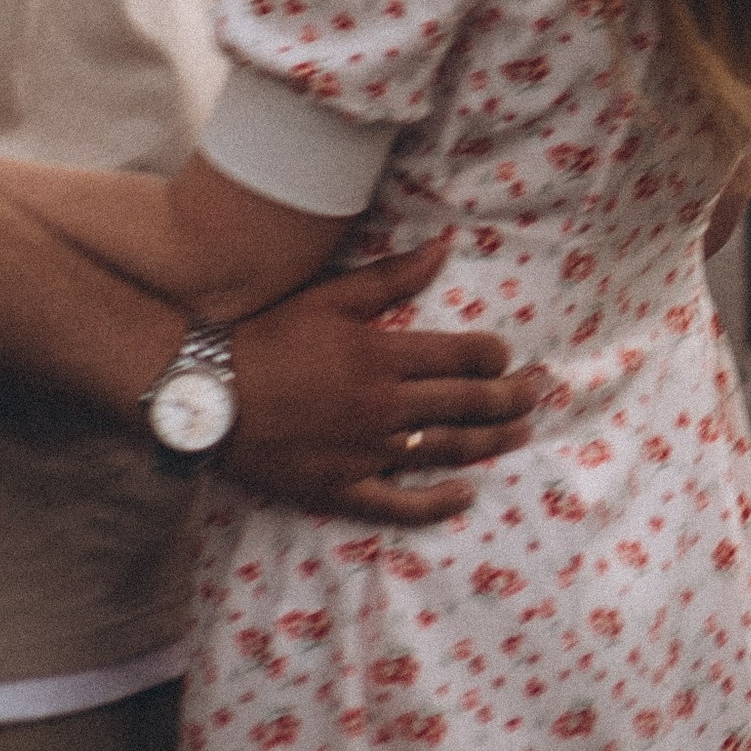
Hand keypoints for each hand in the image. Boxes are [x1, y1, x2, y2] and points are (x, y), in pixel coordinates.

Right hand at [225, 237, 540, 524]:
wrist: (208, 392)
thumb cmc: (267, 334)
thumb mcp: (330, 295)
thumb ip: (392, 276)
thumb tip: (444, 247)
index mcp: (382, 356)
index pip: (460, 358)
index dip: (494, 357)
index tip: (510, 355)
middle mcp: (383, 407)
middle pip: (465, 405)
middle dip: (511, 397)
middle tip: (542, 391)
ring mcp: (365, 453)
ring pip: (445, 449)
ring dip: (491, 441)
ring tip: (524, 431)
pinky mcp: (342, 488)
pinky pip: (400, 502)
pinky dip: (437, 501)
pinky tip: (466, 493)